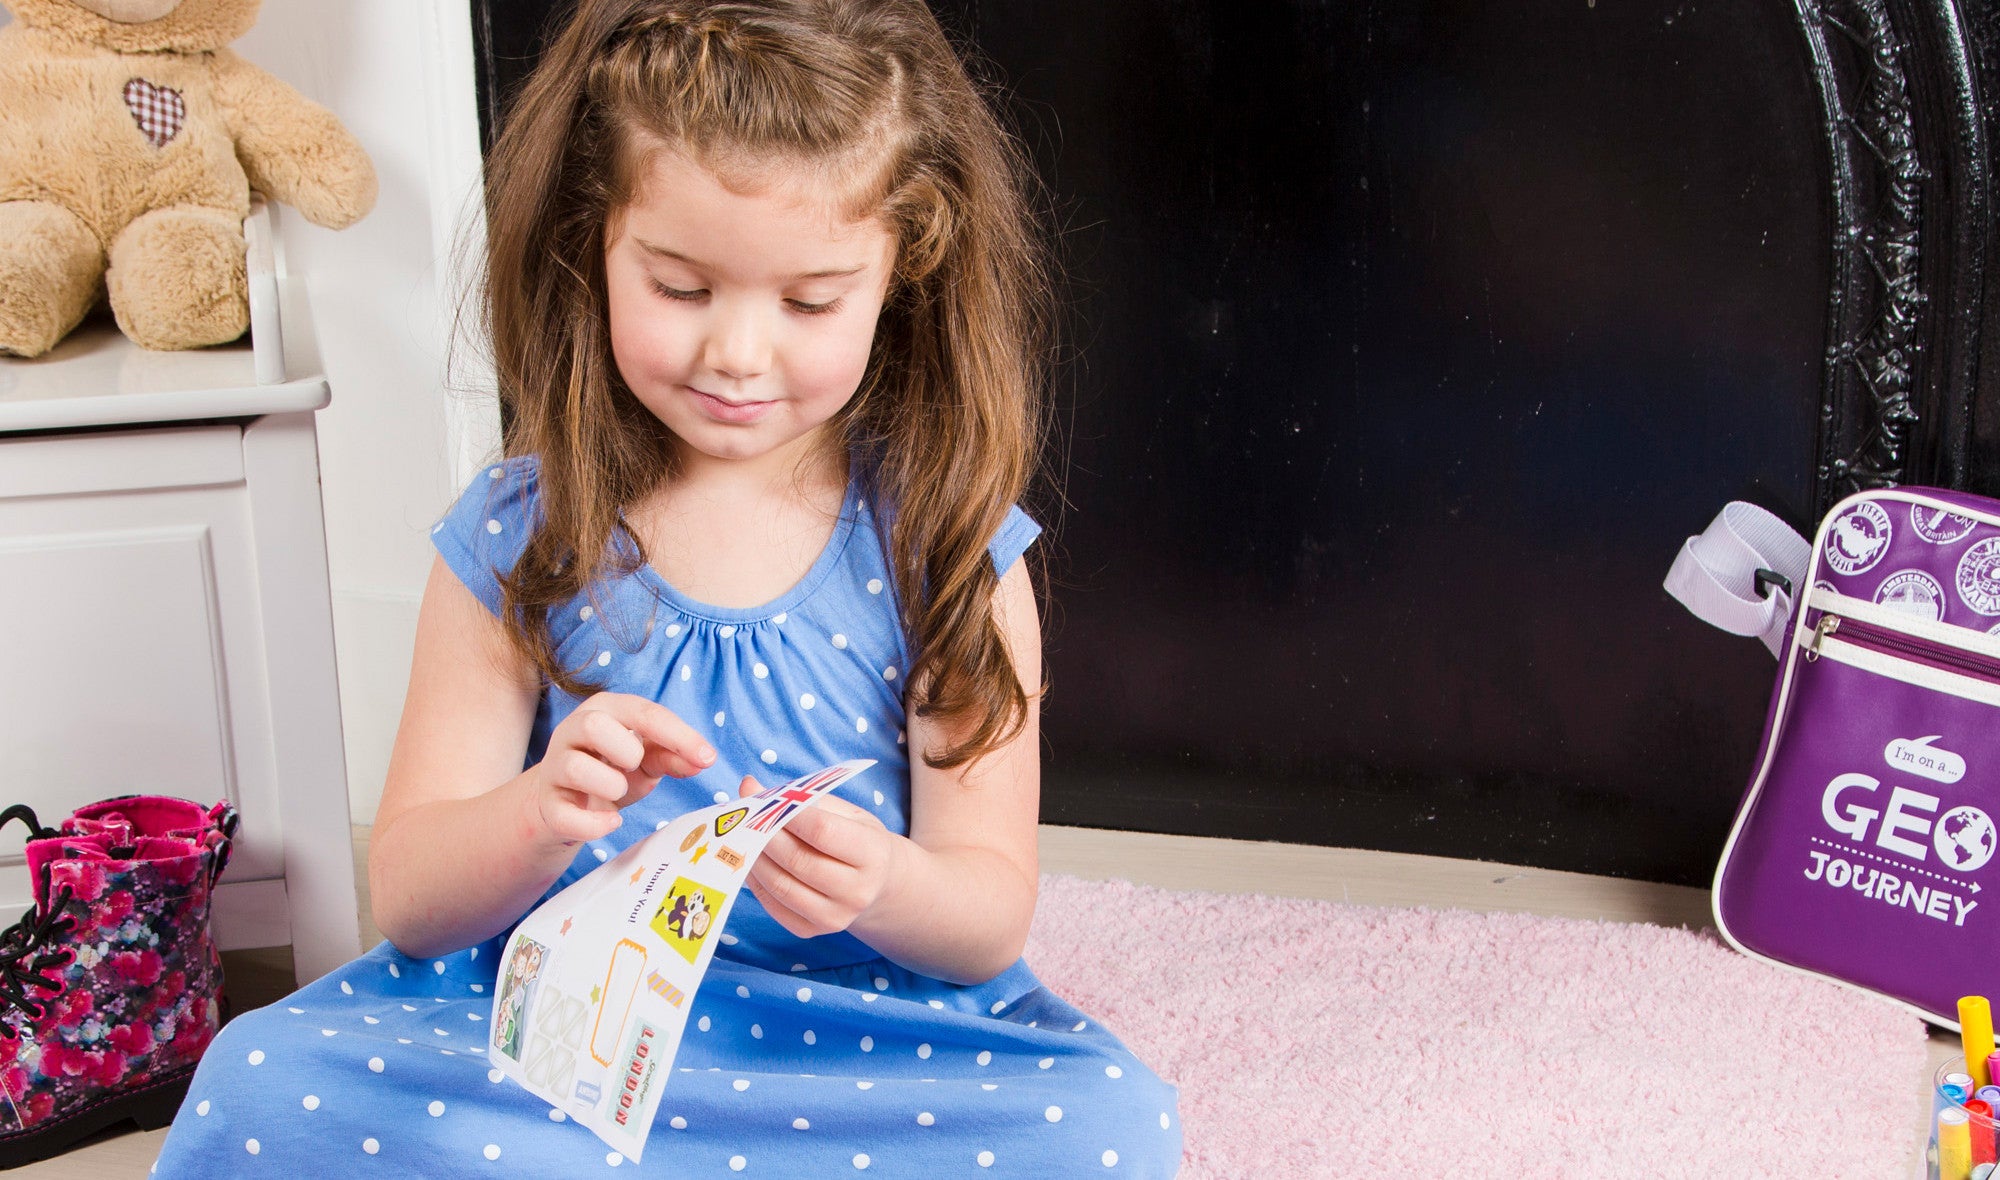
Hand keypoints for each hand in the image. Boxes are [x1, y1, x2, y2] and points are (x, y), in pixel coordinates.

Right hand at [526, 693, 714, 846]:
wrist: (566, 804)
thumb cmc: (611, 772)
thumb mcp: (647, 760)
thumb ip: (674, 755)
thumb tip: (704, 759)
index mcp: (605, 710)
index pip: (644, 712)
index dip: (679, 735)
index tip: (708, 758)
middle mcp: (573, 730)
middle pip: (594, 725)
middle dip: (627, 752)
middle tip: (634, 767)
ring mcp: (554, 766)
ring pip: (578, 767)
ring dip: (611, 786)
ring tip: (618, 792)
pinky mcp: (547, 803)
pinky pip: (567, 815)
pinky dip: (596, 824)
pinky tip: (612, 821)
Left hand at [738, 776, 900, 937]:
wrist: (878, 885)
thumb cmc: (858, 840)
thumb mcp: (847, 814)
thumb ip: (802, 799)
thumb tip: (749, 787)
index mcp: (873, 855)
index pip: (823, 832)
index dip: (789, 815)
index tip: (768, 801)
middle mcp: (857, 891)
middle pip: (797, 861)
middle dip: (765, 835)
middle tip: (747, 817)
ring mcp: (835, 917)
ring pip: (781, 885)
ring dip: (754, 858)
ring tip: (744, 838)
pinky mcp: (812, 931)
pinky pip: (773, 905)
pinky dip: (756, 882)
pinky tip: (752, 862)